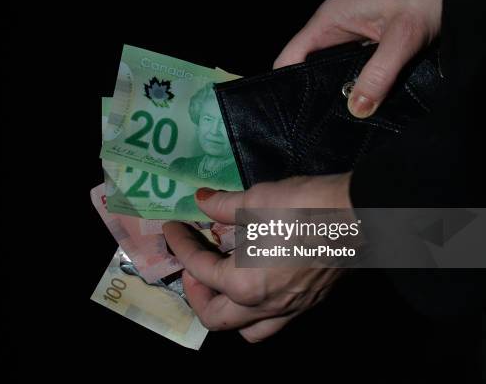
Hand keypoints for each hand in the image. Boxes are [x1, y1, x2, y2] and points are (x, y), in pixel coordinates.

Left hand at [163, 173, 350, 341]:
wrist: (358, 216)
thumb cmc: (302, 208)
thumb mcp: (255, 200)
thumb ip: (223, 206)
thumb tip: (202, 201)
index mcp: (243, 284)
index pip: (198, 268)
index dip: (180, 245)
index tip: (172, 228)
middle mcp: (263, 306)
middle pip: (214, 317)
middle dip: (195, 293)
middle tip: (194, 267)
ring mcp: (289, 310)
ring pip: (248, 330)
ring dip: (227, 311)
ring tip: (223, 284)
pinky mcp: (309, 304)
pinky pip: (273, 321)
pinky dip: (256, 309)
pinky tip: (257, 280)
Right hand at [274, 0, 441, 117]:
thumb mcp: (402, 39)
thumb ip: (379, 75)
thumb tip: (358, 109)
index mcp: (329, 21)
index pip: (289, 57)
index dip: (286, 85)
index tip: (294, 113)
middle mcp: (332, 28)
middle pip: (305, 66)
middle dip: (310, 93)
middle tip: (317, 122)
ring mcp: (346, 35)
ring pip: (326, 69)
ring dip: (331, 90)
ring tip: (334, 117)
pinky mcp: (361, 42)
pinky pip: (344, 67)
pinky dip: (348, 83)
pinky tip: (355, 101)